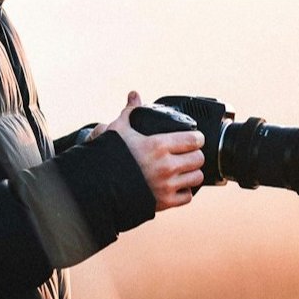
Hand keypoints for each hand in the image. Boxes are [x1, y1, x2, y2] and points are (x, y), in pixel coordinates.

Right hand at [93, 92, 204, 210]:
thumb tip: (134, 95)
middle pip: (198, 159)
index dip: (196, 138)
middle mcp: (166, 166)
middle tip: (189, 155)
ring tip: (184, 171)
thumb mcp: (118, 131)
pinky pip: (187, 197)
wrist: (99, 188)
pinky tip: (176, 187)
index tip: (194, 138)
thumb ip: (130, 112)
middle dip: (195, 156)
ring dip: (192, 174)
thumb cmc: (109, 159)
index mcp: (158, 145)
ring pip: (196, 178)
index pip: (194, 139)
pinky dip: (184, 192)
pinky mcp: (164, 202)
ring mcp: (166, 186)